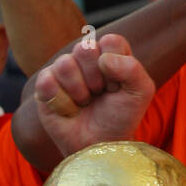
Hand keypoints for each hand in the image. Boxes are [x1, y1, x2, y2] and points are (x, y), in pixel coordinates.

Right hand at [34, 33, 154, 157]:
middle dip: (96, 78)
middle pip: (85, 47)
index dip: (115, 66)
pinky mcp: (45, 84)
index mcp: (111, 53)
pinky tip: (69, 109)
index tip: (118, 86)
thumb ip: (132, 68)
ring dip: (79, 91)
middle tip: (100, 94)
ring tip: (85, 102)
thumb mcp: (140, 92)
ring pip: (65, 63)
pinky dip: (62, 101)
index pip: (110, 41)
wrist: (99, 144)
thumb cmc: (121, 117)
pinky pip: (47, 81)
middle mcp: (86, 57)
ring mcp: (64, 69)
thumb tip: (103, 59)